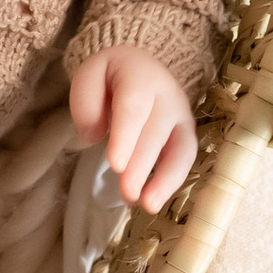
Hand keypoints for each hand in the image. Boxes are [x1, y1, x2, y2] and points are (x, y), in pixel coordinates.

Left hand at [70, 46, 197, 211]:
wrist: (138, 67)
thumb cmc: (109, 77)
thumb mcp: (89, 76)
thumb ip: (86, 101)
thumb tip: (93, 136)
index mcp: (139, 75)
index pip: (133, 107)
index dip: (126, 136)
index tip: (115, 164)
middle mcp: (167, 94)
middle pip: (155, 132)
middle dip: (142, 165)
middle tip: (127, 193)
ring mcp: (181, 114)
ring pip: (180, 147)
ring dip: (165, 179)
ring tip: (147, 205)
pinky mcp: (186, 133)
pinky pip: (185, 158)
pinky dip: (171, 182)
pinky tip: (152, 201)